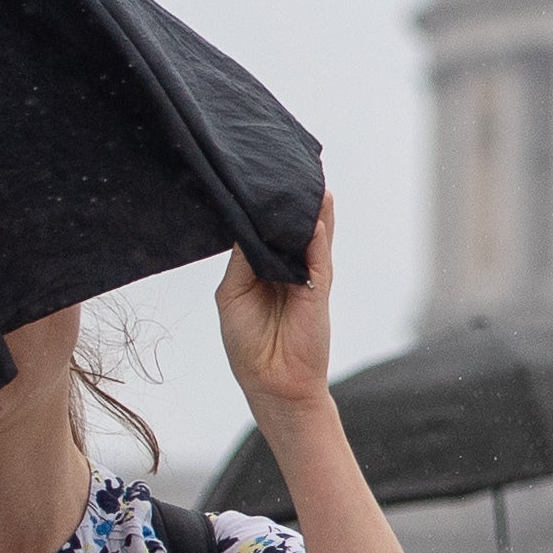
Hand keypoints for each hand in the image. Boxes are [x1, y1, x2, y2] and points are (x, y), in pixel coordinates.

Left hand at [218, 195, 339, 416]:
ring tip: (316, 185)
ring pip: (312, 239)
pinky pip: (319, 261)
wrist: (270, 382)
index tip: (259, 181)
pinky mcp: (318, 293)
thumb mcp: (233, 294)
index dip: (264, 209)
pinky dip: (318, 241)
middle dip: (294, 204)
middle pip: (293, 229)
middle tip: (295, 171)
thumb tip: (246, 224)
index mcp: (264, 270)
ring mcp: (306, 280)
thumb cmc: (248, 344)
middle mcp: (287, 270)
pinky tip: (317, 220)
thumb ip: (243, 260)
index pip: (266, 231)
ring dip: (315, 213)